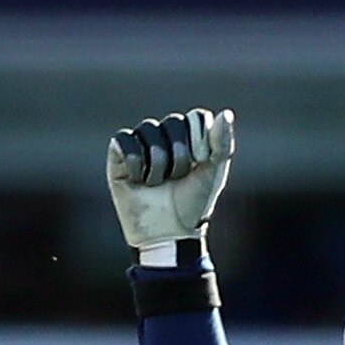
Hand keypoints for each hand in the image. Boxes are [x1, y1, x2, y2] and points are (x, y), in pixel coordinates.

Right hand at [105, 109, 236, 251]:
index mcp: (190, 138)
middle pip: (174, 122)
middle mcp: (165, 137)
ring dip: (159, 162)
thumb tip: (226, 113)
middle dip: (180, 154)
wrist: (169, 232)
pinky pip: (124, 140)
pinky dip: (135, 161)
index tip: (201, 163)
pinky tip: (139, 179)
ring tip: (158, 183)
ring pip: (149, 129)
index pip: (196, 117)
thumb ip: (221, 144)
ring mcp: (141, 144)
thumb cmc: (194, 204)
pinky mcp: (118, 155)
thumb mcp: (214, 173)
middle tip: (179, 177)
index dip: (199, 138)